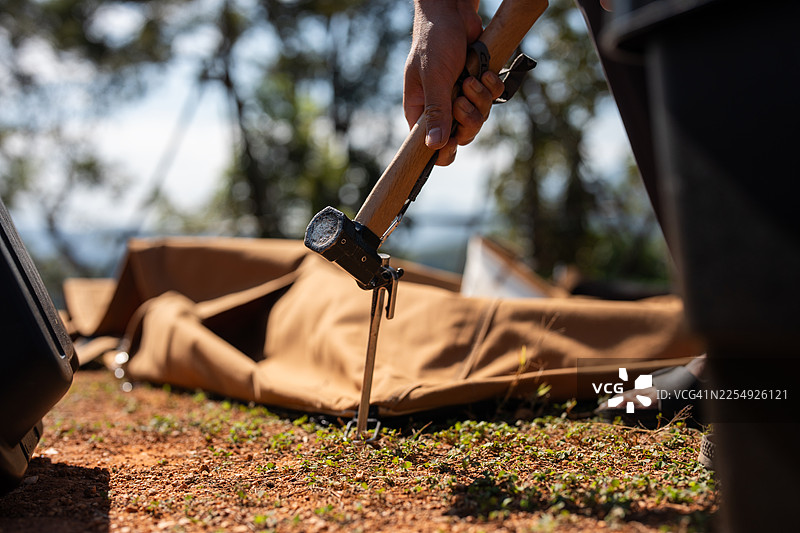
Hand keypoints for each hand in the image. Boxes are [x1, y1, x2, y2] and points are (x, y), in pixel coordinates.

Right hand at [403, 0, 504, 165]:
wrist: (453, 12)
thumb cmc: (434, 41)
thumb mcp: (433, 78)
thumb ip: (436, 111)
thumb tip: (433, 145)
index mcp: (421, 110)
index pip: (430, 144)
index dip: (443, 151)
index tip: (453, 144)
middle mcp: (441, 107)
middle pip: (461, 135)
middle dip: (468, 119)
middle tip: (462, 100)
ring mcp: (461, 96)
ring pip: (479, 117)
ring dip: (481, 99)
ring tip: (472, 78)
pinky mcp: (478, 84)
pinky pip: (492, 99)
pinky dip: (492, 87)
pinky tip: (484, 71)